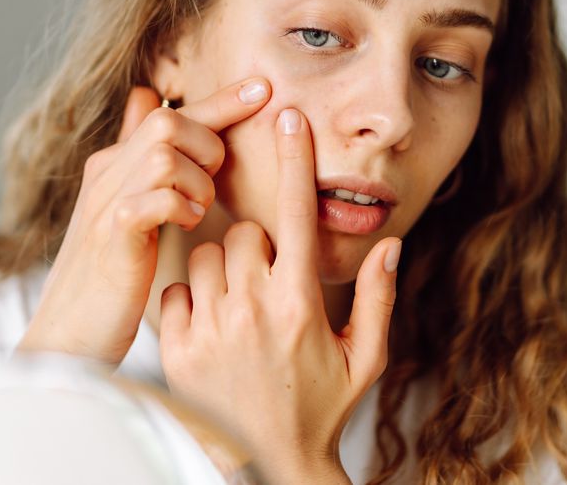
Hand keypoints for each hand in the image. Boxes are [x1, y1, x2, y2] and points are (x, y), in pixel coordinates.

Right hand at [17, 77, 271, 365]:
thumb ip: (143, 162)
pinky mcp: (111, 234)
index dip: (221, 100)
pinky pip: (156, 197)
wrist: (68, 335)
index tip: (263, 88)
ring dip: (197, 181)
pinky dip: (181, 207)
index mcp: (114, 165)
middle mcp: (106, 173)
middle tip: (213, 183)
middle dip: (208, 145)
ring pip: (165, 154)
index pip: (171, 113)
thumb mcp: (127, 210)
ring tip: (197, 211)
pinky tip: (186, 226)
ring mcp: (105, 201)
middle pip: (168, 121)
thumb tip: (148, 101)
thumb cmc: (109, 279)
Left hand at [159, 107, 401, 482]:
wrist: (268, 463)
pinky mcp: (178, 346)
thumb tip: (390, 244)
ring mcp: (212, 326)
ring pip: (205, 255)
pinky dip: (189, 300)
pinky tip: (210, 328)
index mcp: (301, 302)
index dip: (295, 159)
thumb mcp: (365, 359)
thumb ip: (377, 298)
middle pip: (243, 231)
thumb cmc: (321, 409)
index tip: (287, 117)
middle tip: (265, 284)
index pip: (299, 214)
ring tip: (238, 309)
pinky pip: (175, 291)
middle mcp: (255, 307)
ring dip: (221, 271)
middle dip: (254, 246)